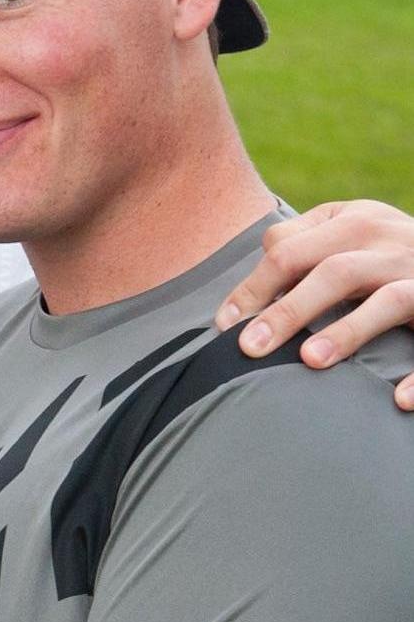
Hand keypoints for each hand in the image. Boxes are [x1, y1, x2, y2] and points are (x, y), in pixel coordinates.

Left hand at [216, 200, 413, 407]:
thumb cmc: (378, 246)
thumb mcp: (345, 226)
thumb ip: (300, 244)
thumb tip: (248, 292)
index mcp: (355, 222)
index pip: (290, 252)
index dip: (252, 288)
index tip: (224, 324)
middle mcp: (392, 244)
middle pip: (334, 274)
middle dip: (287, 312)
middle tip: (249, 348)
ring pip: (388, 301)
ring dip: (348, 332)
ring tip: (309, 361)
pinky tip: (398, 399)